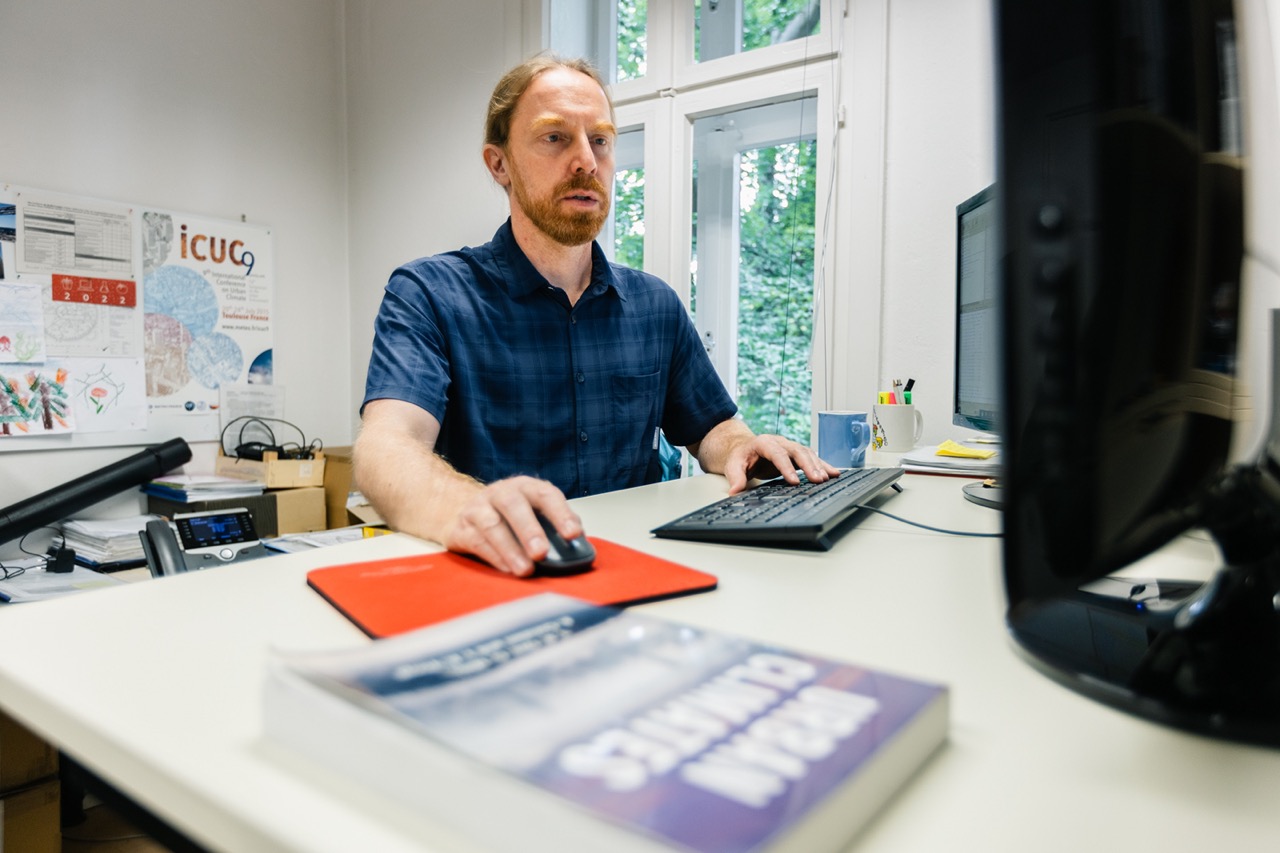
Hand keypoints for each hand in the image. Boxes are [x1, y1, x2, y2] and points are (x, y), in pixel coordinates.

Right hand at [442, 475, 583, 576]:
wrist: (465, 511)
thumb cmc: (510, 516)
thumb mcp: (535, 513)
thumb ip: (555, 526)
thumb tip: (579, 547)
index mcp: (525, 488)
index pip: (545, 495)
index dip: (560, 514)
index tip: (573, 534)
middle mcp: (500, 493)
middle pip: (513, 506)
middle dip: (529, 530)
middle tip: (542, 553)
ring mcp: (477, 509)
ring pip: (492, 526)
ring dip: (510, 549)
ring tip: (526, 570)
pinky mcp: (461, 529)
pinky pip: (477, 542)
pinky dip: (494, 558)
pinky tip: (508, 569)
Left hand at [722, 434, 839, 494]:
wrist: (743, 447)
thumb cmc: (740, 456)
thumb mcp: (733, 466)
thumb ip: (736, 478)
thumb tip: (735, 492)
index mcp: (764, 443)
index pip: (777, 454)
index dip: (786, 467)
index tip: (794, 481)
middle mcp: (780, 442)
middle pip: (797, 451)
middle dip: (809, 466)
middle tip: (818, 480)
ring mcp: (789, 447)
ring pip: (807, 453)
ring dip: (818, 466)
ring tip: (827, 479)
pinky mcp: (795, 454)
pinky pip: (811, 458)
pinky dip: (823, 465)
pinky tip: (834, 473)